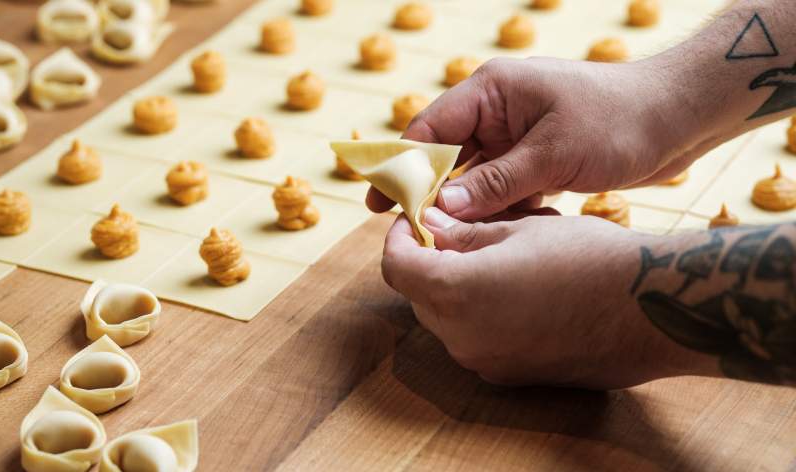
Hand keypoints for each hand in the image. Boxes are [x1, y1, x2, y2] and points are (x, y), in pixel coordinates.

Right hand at [368, 56, 707, 220]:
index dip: (401, 166)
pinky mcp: (533, 158)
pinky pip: (498, 186)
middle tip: (406, 230)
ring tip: (445, 240)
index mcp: (491, 92)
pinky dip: (493, 209)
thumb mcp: (553, 154)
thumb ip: (495, 181)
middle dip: (428, 192)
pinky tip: (489, 233)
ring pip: (471, 176)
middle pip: (444, 154)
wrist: (676, 120)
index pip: (429, 129)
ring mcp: (514, 135)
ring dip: (464, 206)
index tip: (380, 202)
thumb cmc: (619, 121)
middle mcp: (496, 111)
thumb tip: (441, 208)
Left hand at [381, 208, 715, 388]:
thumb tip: (431, 225)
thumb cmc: (589, 257)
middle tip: (453, 233)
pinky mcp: (511, 375)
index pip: (396, 266)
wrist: (651, 309)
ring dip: (453, 288)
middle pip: (418, 295)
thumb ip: (466, 232)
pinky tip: (513, 290)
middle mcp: (462, 337)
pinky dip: (477, 314)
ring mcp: (486, 362)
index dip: (398, 237)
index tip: (414, 219)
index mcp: (455, 293)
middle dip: (427, 262)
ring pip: (445, 320)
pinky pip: (475, 340)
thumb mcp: (521, 229)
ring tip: (492, 257)